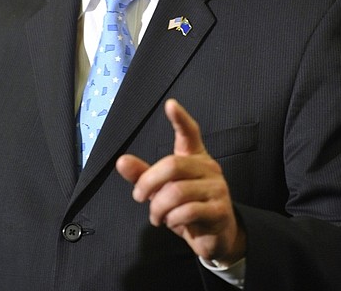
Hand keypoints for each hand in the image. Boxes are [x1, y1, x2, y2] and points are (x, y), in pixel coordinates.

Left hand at [116, 99, 245, 263]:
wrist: (215, 236)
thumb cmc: (188, 207)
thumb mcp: (162, 191)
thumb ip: (143, 176)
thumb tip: (121, 162)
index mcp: (195, 157)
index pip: (190, 133)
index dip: (180, 118)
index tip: (170, 104)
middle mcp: (208, 167)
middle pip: (172, 165)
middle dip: (148, 183)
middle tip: (139, 197)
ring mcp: (217, 188)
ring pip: (176, 192)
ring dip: (158, 208)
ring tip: (156, 216)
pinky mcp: (219, 210)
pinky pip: (187, 211)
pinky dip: (172, 219)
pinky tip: (171, 222)